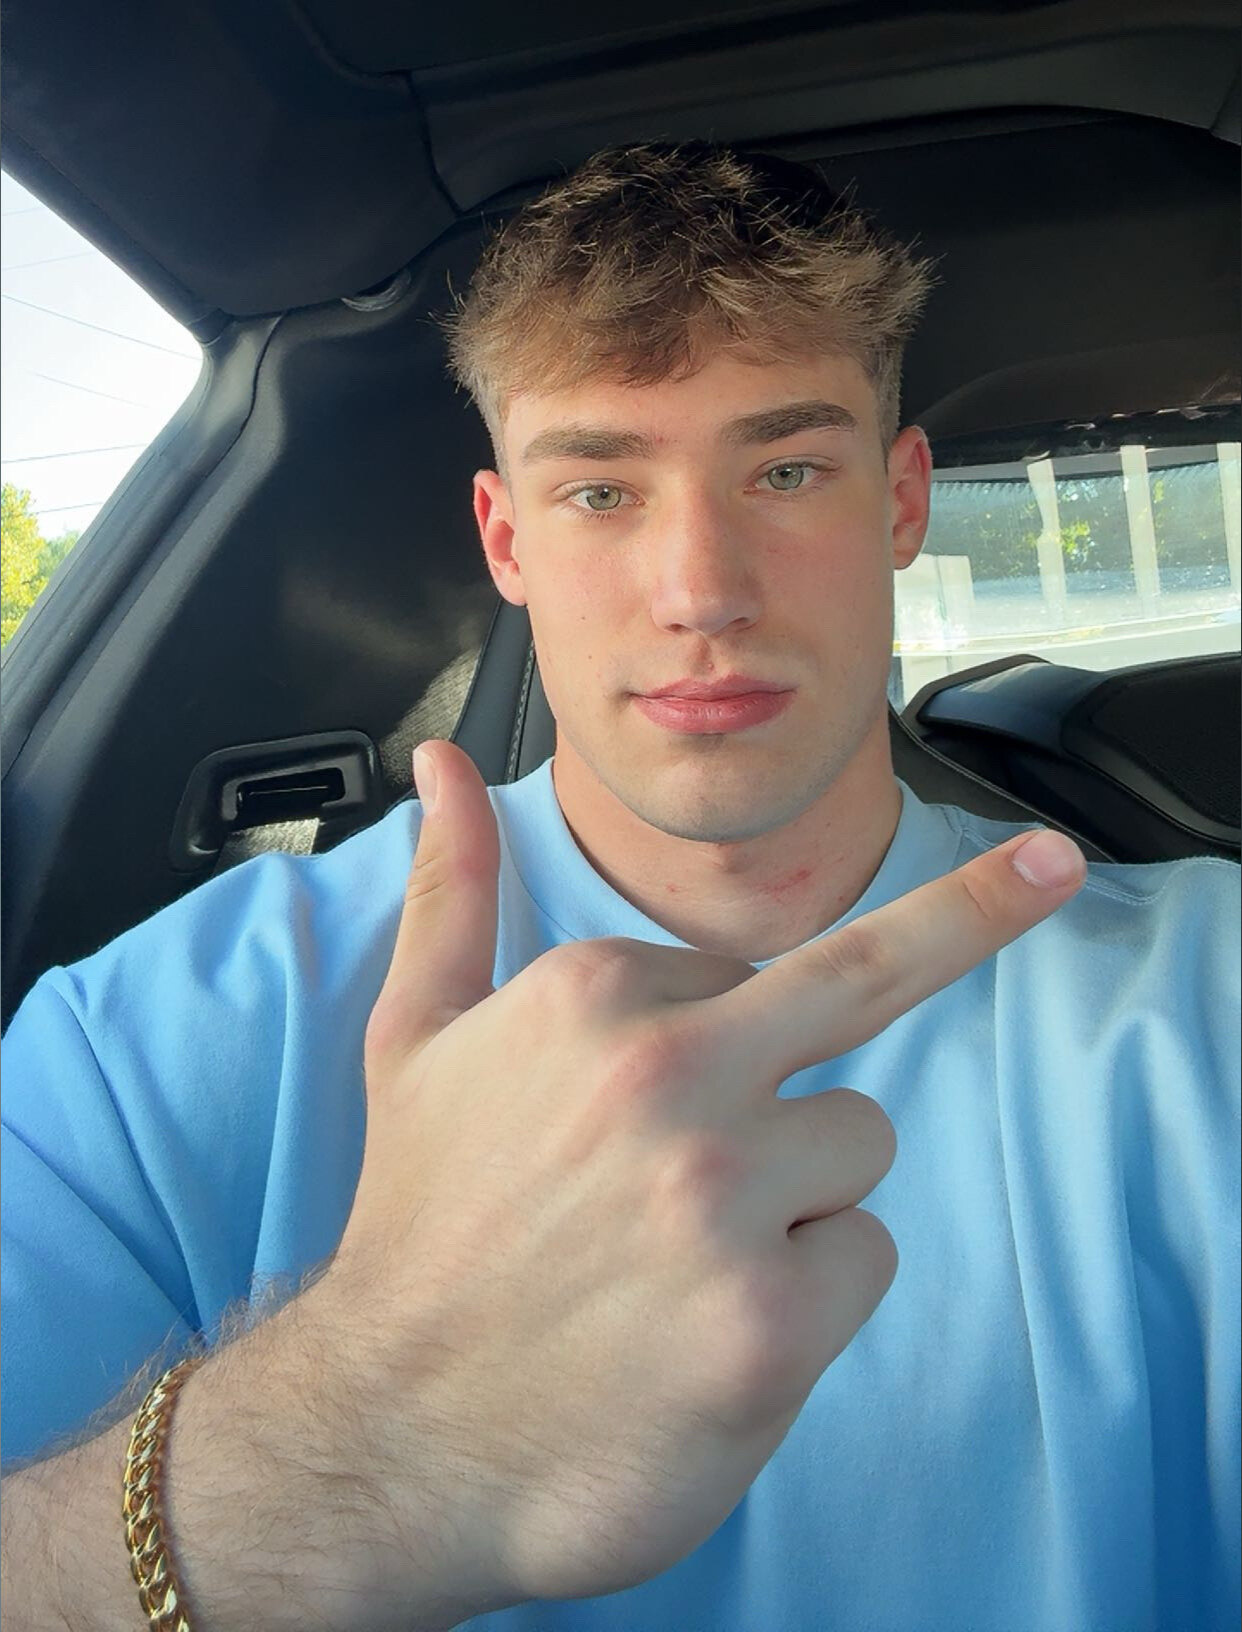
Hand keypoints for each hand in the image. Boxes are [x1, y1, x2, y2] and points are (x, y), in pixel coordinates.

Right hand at [316, 741, 1084, 1617]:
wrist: (387, 1436)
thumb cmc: (420, 1227)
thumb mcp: (414, 1037)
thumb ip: (453, 889)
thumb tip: (443, 764)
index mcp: (594, 991)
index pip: (737, 975)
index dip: (708, 1044)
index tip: (643, 1111)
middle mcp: (669, 1073)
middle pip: (864, 985)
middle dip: (970, 913)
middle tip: (1045, 863)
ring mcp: (728, 1196)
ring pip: (859, 1143)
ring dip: (799, 1197)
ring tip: (684, 1258)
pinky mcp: (774, 1318)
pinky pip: (866, 1257)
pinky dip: (808, 1300)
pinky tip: (710, 1332)